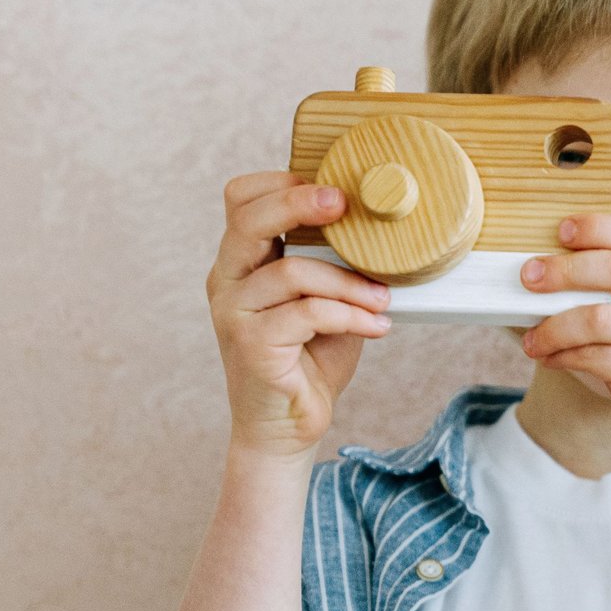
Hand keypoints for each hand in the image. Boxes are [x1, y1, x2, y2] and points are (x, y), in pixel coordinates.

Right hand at [206, 172, 390, 458]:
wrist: (288, 427)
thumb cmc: (310, 360)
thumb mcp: (326, 303)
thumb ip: (333, 268)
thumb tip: (378, 231)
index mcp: (240, 262)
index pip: (240, 199)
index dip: (282, 184)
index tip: (333, 192)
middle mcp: (226, 280)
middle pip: (249, 219)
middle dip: (301, 204)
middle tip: (346, 205)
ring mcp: (233, 312)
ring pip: (292, 272)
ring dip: (349, 282)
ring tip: (384, 298)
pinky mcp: (250, 344)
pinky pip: (307, 313)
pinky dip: (350, 316)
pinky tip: (377, 326)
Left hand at [518, 214, 610, 472]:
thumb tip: (563, 255)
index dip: (599, 227)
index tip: (562, 230)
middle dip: (566, 269)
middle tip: (529, 277)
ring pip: (599, 316)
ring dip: (554, 325)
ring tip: (532, 336)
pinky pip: (592, 354)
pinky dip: (562, 354)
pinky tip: (548, 357)